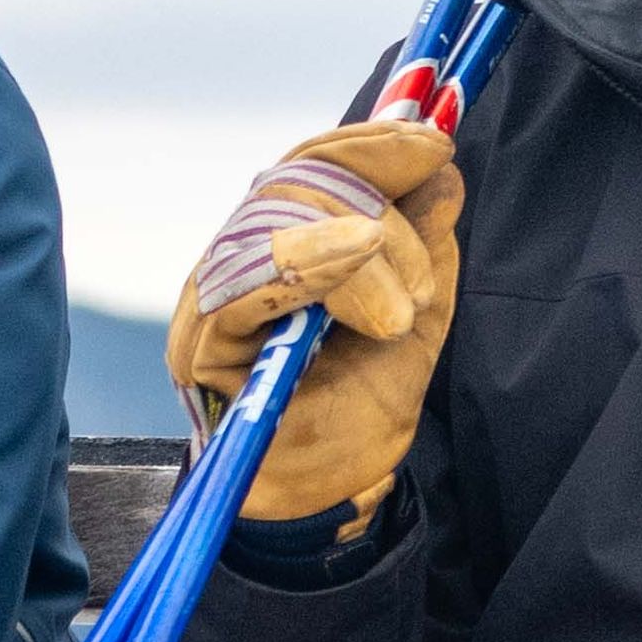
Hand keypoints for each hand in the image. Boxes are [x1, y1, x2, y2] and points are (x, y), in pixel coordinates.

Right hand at [168, 118, 461, 526]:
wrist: (328, 497)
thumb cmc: (359, 411)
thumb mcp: (418, 315)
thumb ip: (425, 246)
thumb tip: (441, 169)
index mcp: (282, 244)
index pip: (309, 165)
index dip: (371, 145)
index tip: (436, 145)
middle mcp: (238, 260)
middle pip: (291, 183)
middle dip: (374, 211)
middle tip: (418, 287)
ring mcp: (211, 298)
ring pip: (273, 221)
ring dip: (356, 251)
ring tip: (396, 313)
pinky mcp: (199, 345)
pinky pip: (247, 280)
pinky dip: (308, 260)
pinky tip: (356, 257)